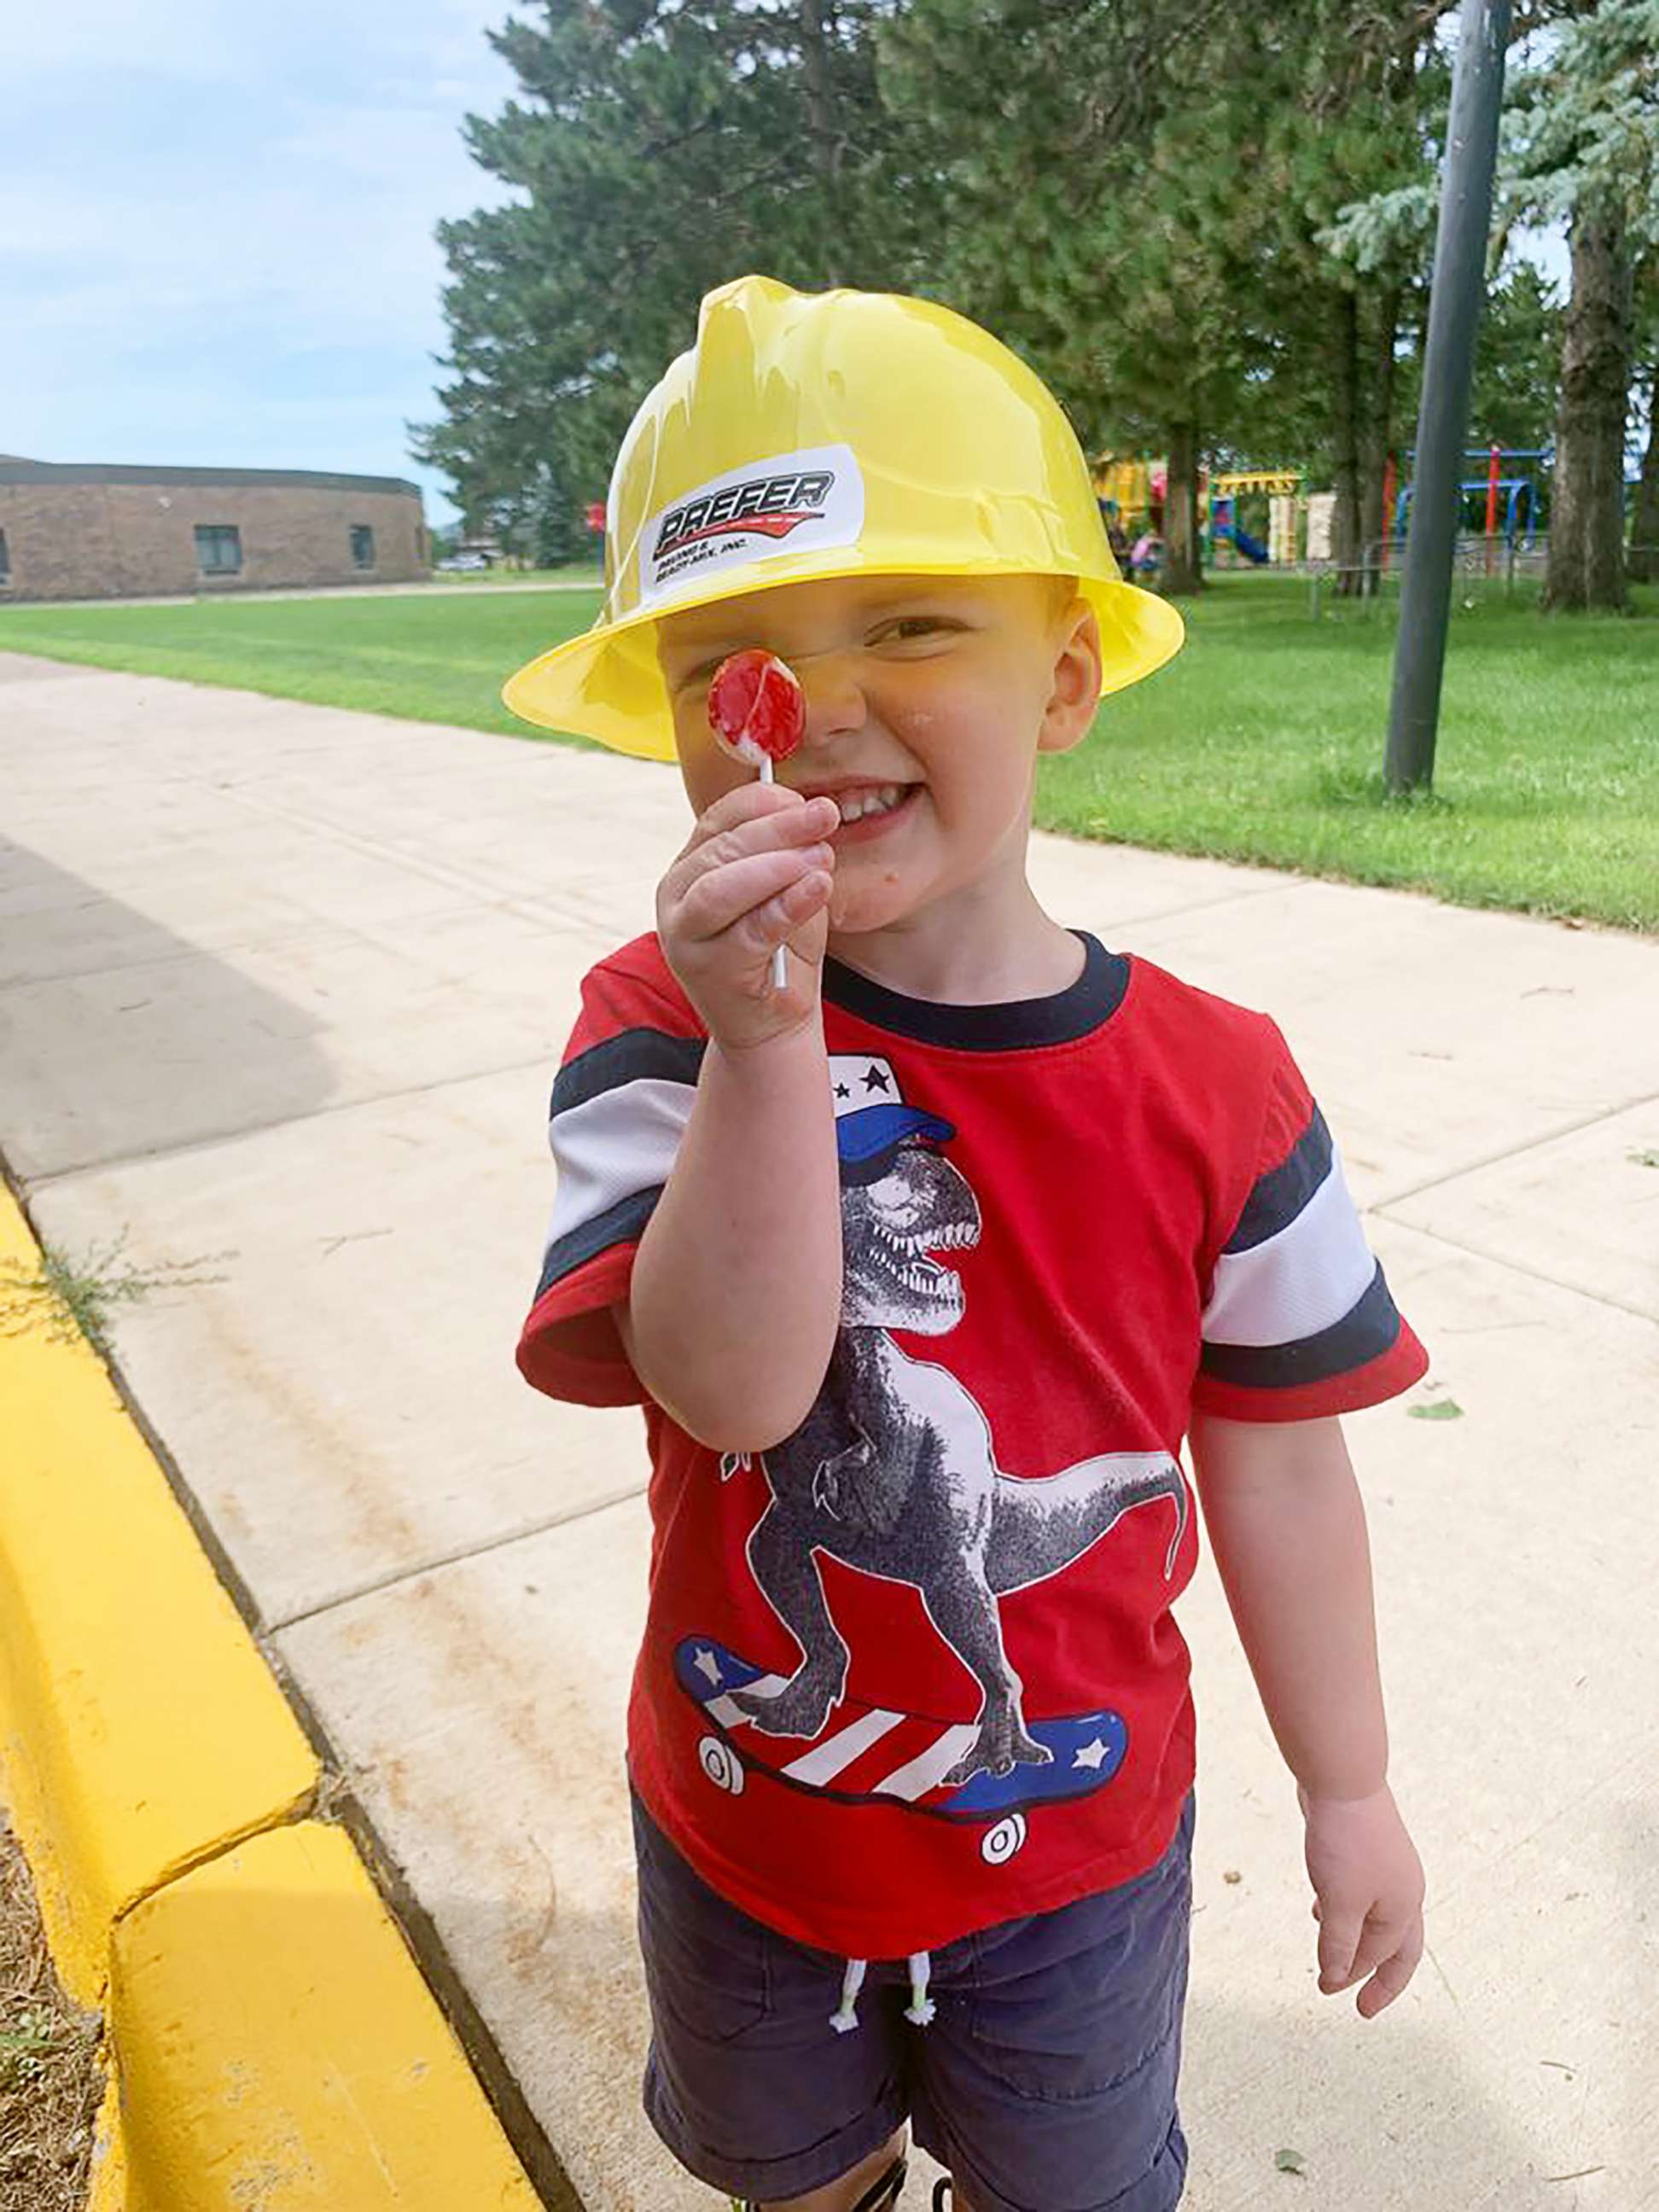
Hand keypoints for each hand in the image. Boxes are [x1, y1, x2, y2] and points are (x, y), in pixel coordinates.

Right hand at [657, 783, 840, 1051]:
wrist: (773, 1021)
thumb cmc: (779, 948)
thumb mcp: (784, 888)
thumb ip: (789, 852)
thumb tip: (812, 812)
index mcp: (691, 865)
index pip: (719, 818)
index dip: (763, 802)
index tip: (805, 799)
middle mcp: (676, 896)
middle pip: (722, 848)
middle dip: (778, 828)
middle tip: (824, 818)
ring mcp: (686, 936)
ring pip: (721, 887)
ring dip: (777, 866)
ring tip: (821, 858)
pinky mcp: (710, 971)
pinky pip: (750, 931)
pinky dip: (786, 905)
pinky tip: (817, 887)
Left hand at [1300, 1783, 1423, 2017]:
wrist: (1343, 1779)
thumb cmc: (1346, 1842)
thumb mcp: (1339, 1903)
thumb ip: (1338, 1945)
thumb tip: (1335, 1979)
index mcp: (1405, 1908)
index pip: (1382, 1958)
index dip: (1356, 1980)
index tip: (1332, 1995)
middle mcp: (1403, 1890)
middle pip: (1396, 1946)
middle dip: (1377, 1975)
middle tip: (1361, 2003)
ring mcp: (1388, 1867)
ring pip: (1376, 1916)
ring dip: (1355, 1939)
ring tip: (1330, 1952)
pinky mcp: (1369, 1849)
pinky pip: (1361, 1891)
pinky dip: (1345, 1908)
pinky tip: (1320, 1905)